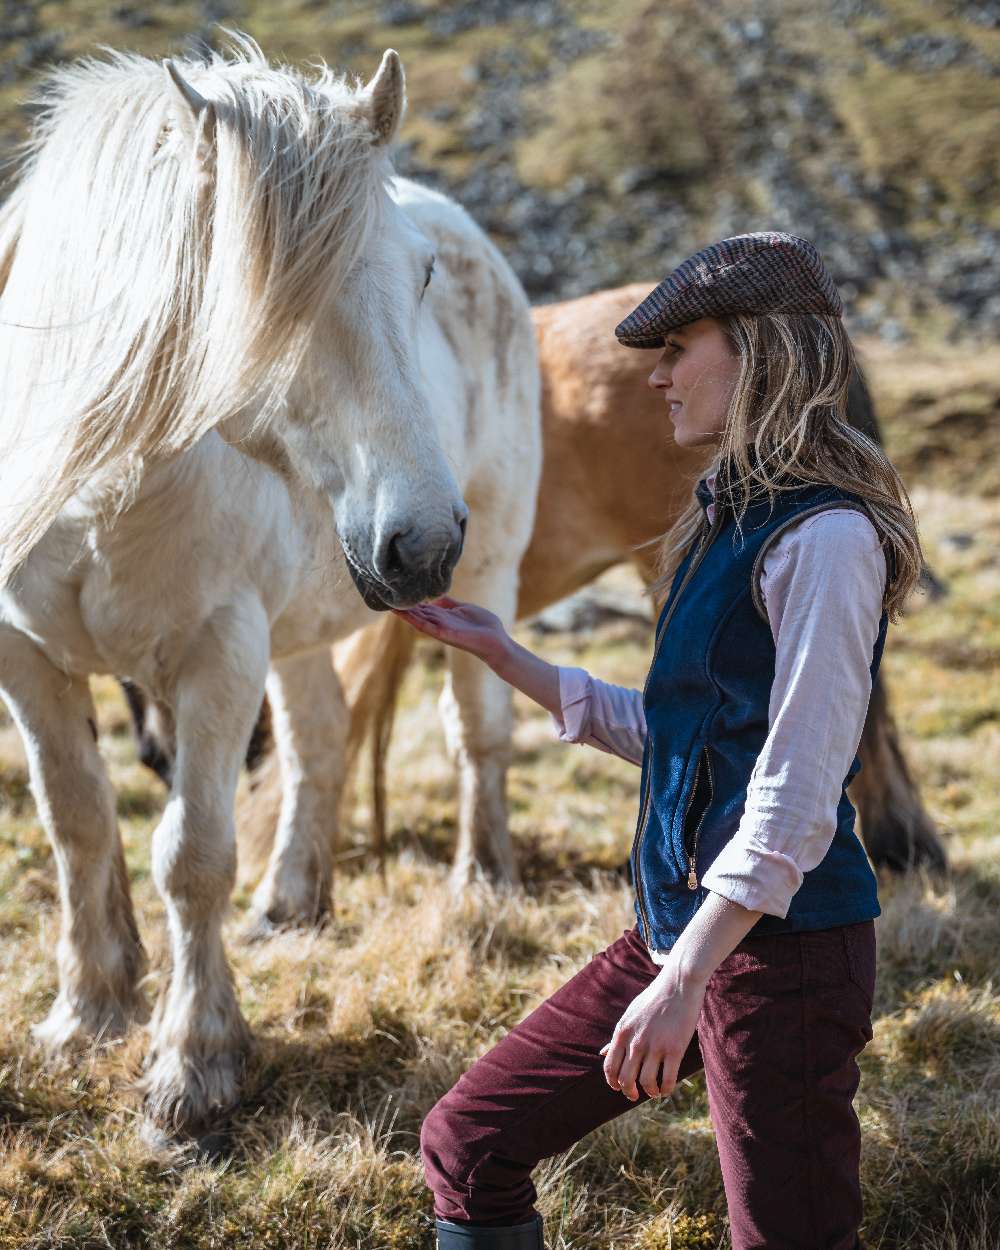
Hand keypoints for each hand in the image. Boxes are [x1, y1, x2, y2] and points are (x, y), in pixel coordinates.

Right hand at [391, 595, 509, 665]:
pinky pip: (426, 626)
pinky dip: (414, 620)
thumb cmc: (484, 626)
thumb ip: (450, 604)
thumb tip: (437, 596)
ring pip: (418, 620)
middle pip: (417, 613)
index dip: (410, 601)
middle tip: (386, 597)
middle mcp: (439, 623)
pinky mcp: (445, 634)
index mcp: (444, 616)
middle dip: (403, 606)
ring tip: (389, 605)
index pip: (423, 608)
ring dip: (404, 613)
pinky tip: (404, 614)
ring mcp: (441, 629)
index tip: (397, 592)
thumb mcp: (464, 609)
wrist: (496, 641)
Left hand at [600, 965, 706, 1100]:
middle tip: (635, 1095)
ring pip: (646, 1082)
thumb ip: (617, 1036)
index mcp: (622, 1032)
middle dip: (629, 1092)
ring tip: (654, 1092)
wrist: (678, 983)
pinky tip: (667, 1089)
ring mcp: (655, 1045)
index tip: (619, 1088)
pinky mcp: (675, 1048)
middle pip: (625, 1079)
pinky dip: (666, 1089)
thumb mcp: (630, 1015)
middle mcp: (636, 1041)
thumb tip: (602, 1053)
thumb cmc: (654, 999)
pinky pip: (667, 1079)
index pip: (609, 1067)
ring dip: (650, 1092)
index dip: (612, 1083)